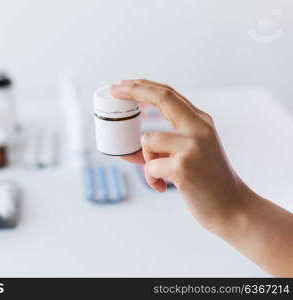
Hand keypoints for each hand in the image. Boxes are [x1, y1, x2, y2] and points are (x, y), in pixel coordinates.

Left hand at [110, 79, 249, 231]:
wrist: (232, 207)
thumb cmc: (206, 181)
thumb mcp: (192, 153)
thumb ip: (166, 144)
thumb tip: (128, 150)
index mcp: (201, 122)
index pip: (169, 95)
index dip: (144, 86)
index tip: (122, 84)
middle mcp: (199, 128)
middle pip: (162, 97)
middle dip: (134, 90)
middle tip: (114, 89)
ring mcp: (192, 146)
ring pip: (147, 140)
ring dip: (146, 159)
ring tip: (160, 175)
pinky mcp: (183, 166)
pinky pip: (149, 166)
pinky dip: (150, 179)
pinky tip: (163, 187)